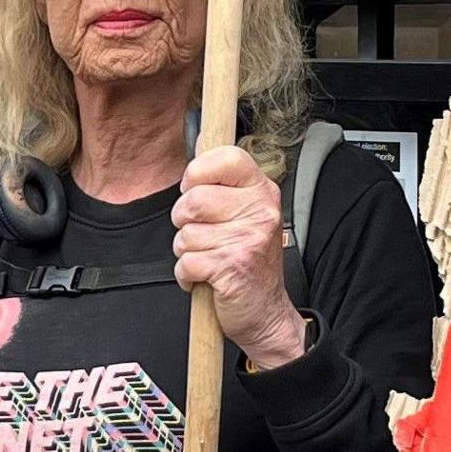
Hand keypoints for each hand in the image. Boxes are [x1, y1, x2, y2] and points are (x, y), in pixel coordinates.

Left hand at [173, 145, 308, 370]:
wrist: (266, 312)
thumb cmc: (248, 261)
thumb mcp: (244, 213)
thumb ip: (222, 179)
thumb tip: (203, 139)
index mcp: (262, 192)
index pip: (226, 157)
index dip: (198, 172)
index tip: (195, 188)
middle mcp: (260, 212)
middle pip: (194, 200)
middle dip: (184, 222)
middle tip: (202, 236)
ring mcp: (248, 239)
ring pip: (185, 234)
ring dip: (186, 252)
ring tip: (208, 259)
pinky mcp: (232, 266)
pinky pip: (186, 262)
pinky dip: (187, 275)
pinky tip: (205, 277)